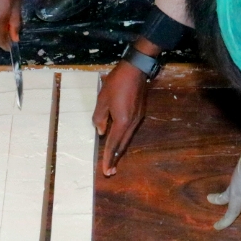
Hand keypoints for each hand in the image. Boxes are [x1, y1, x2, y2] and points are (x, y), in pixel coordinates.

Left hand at [93, 38, 158, 175]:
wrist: (136, 70)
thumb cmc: (116, 83)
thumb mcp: (102, 99)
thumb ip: (100, 117)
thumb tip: (102, 132)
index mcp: (122, 122)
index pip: (113, 144)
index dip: (108, 158)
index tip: (106, 170)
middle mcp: (131, 123)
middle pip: (122, 145)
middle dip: (115, 158)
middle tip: (110, 170)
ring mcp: (137, 118)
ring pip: (127, 138)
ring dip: (120, 149)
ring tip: (113, 159)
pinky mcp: (140, 113)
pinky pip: (130, 130)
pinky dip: (123, 138)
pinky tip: (119, 139)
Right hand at [207, 136, 240, 229]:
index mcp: (236, 196)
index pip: (231, 212)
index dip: (225, 221)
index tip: (216, 227)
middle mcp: (234, 186)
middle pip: (224, 195)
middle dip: (217, 199)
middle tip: (209, 199)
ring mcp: (238, 176)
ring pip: (231, 186)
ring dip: (228, 190)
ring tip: (229, 191)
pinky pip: (239, 178)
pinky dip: (239, 182)